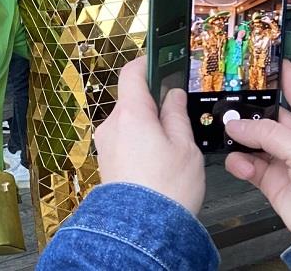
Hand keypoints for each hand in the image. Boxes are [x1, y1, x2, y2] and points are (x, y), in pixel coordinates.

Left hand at [94, 57, 204, 214]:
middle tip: (178, 119)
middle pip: (132, 100)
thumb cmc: (166, 190)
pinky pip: (124, 141)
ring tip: (171, 150)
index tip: (160, 60)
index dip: (146, 62)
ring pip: (129, 123)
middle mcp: (112, 125)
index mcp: (131, 114)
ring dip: (147, 127)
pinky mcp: (106, 161)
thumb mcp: (184, 146)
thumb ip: (176, 114)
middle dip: (154, 105)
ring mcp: (105, 144)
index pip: (132, 73)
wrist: (142, 229)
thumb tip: (173, 95)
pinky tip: (157, 163)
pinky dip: (140, 143)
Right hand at [224, 61, 290, 238]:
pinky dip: (240, 163)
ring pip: (255, 140)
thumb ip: (270, 135)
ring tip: (228, 134)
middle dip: (249, 111)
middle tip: (228, 104)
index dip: (281, 74)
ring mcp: (287, 160)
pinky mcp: (273, 180)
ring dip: (241, 139)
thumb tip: (237, 126)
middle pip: (270, 115)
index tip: (262, 61)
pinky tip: (240, 163)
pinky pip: (249, 165)